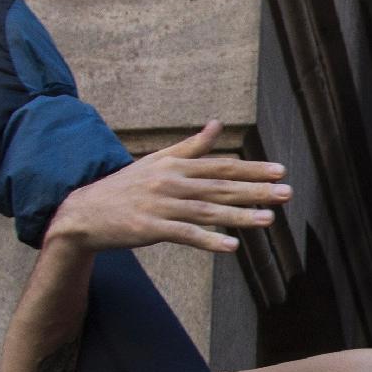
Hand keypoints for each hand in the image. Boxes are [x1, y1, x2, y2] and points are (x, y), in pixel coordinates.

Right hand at [46, 121, 289, 253]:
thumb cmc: (126, 186)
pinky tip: (231, 247)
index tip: (280, 170)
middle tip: (287, 193)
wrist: (84, 212)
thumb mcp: (157, 160)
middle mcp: (171, 182)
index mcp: (175, 165)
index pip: (221, 166)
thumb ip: (191, 145)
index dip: (252, 168)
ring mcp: (160, 206)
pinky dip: (208, 241)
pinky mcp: (149, 229)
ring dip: (240, 216)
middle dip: (256, 190)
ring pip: (207, 212)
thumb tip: (216, 124)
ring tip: (269, 219)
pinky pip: (184, 235)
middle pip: (220, 187)